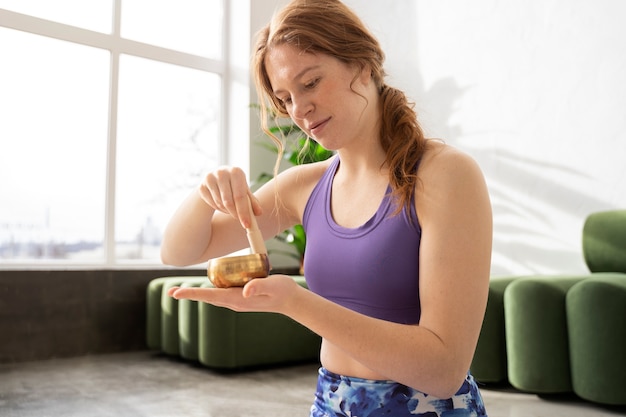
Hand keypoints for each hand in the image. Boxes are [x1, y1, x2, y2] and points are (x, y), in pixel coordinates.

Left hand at [168, 274, 300, 314]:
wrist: (291, 301)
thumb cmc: (283, 291)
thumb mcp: (274, 285)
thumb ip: (260, 285)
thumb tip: (244, 290)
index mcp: (238, 300)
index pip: (211, 296)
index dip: (193, 293)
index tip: (176, 293)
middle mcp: (234, 302)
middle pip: (208, 297)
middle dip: (189, 294)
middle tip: (170, 293)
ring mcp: (237, 300)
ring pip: (213, 295)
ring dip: (197, 293)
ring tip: (181, 291)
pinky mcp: (241, 296)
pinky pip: (221, 292)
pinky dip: (209, 289)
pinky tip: (204, 285)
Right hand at [198, 166, 262, 228]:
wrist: (215, 180)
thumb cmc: (234, 186)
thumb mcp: (245, 191)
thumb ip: (252, 202)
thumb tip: (259, 213)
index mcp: (236, 172)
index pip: (240, 196)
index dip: (244, 212)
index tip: (247, 224)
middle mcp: (222, 173)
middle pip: (229, 201)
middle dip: (235, 214)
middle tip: (240, 221)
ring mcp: (210, 179)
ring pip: (220, 204)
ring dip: (227, 211)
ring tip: (231, 209)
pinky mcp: (202, 187)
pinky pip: (211, 204)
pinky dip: (218, 209)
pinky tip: (222, 205)